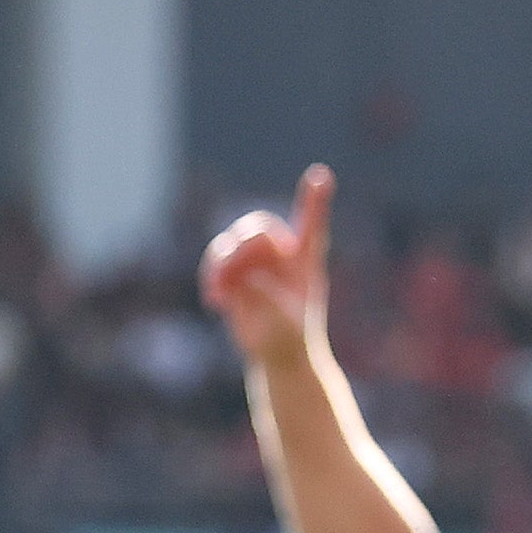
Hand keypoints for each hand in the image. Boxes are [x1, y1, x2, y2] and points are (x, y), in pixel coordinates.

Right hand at [198, 164, 333, 364]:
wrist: (276, 355)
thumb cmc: (290, 340)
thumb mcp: (285, 324)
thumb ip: (270, 298)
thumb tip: (248, 278)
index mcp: (305, 261)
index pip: (311, 226)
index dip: (314, 201)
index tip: (321, 177)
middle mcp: (280, 254)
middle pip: (259, 228)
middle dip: (242, 243)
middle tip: (230, 267)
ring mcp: (256, 262)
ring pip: (232, 241)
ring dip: (220, 259)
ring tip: (216, 285)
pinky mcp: (235, 274)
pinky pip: (216, 260)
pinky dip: (211, 275)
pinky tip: (215, 299)